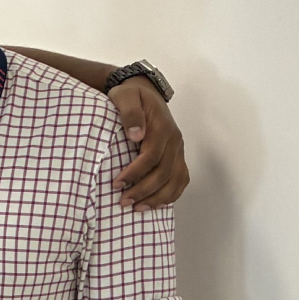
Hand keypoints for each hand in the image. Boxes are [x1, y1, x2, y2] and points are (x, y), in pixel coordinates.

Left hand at [109, 77, 187, 210]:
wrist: (144, 91)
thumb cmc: (130, 95)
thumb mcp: (125, 96)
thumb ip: (130, 113)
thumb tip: (136, 135)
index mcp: (162, 127)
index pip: (151, 156)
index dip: (135, 173)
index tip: (116, 184)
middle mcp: (174, 141)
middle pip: (164, 172)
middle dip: (143, 190)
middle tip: (123, 202)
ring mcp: (178, 149)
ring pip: (175, 180)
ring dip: (158, 197)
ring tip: (137, 209)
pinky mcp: (177, 155)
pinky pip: (181, 179)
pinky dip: (172, 194)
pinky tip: (156, 205)